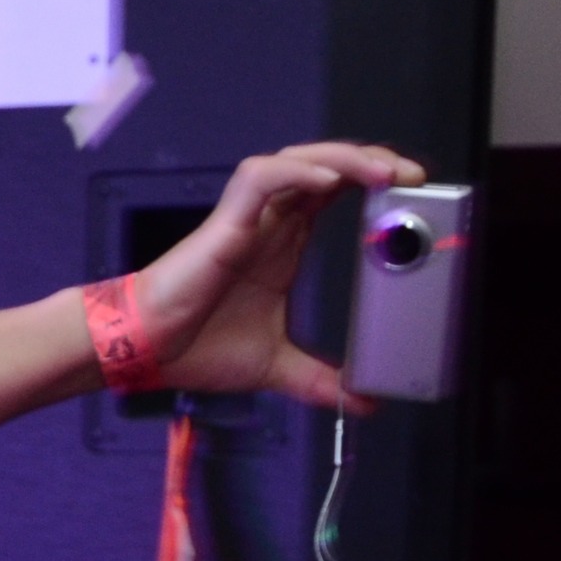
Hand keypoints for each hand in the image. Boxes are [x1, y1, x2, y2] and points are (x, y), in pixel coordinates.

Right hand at [120, 141, 424, 407]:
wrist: (147, 349)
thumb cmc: (195, 345)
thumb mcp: (278, 367)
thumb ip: (321, 380)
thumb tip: (362, 402)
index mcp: (283, 242)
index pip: (336, 191)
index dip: (374, 182)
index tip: (413, 194)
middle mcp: (269, 221)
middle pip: (327, 165)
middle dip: (374, 161)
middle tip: (413, 175)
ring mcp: (248, 217)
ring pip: (300, 159)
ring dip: (344, 158)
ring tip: (383, 171)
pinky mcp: (225, 222)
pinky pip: (263, 177)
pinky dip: (297, 172)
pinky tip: (328, 181)